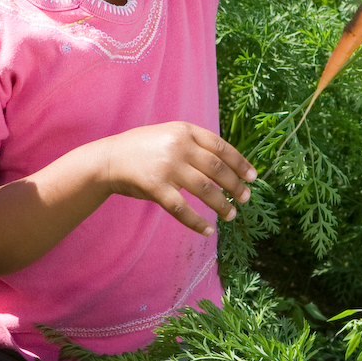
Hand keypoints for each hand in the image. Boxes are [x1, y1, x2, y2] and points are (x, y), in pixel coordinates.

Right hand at [89, 122, 255, 236]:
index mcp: (184, 130)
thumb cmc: (142, 149)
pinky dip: (197, 222)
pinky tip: (208, 230)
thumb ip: (193, 144)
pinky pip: (183, 209)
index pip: (221, 147)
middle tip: (245, 198)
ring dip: (222, 204)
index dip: (240, 163)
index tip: (252, 177)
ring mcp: (167, 167)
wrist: (108, 159)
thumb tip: (226, 164)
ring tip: (232, 214)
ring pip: (205, 190)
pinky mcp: (156, 188)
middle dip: (235, 185)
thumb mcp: (168, 135)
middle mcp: (178, 146)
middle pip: (217, 168)